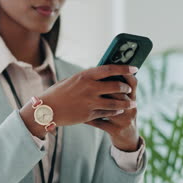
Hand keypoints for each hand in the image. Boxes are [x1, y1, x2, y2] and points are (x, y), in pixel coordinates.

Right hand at [19, 65, 136, 137]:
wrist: (46, 109)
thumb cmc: (59, 92)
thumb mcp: (73, 80)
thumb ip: (88, 78)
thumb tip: (105, 75)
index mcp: (85, 75)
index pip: (110, 69)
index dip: (124, 68)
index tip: (135, 68)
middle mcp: (89, 87)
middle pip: (116, 86)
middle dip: (126, 88)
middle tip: (129, 89)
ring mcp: (89, 102)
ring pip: (115, 102)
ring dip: (125, 103)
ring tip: (131, 103)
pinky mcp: (89, 114)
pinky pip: (107, 113)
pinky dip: (115, 111)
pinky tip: (119, 110)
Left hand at [85, 72, 139, 151]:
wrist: (128, 138)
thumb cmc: (122, 116)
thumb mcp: (125, 103)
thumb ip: (116, 90)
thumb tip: (102, 72)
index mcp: (133, 99)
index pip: (132, 82)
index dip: (124, 73)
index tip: (109, 67)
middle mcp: (131, 109)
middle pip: (120, 93)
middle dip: (106, 86)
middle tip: (91, 81)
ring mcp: (124, 120)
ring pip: (109, 108)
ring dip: (95, 101)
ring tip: (81, 96)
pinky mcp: (115, 130)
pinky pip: (99, 122)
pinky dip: (87, 118)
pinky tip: (78, 114)